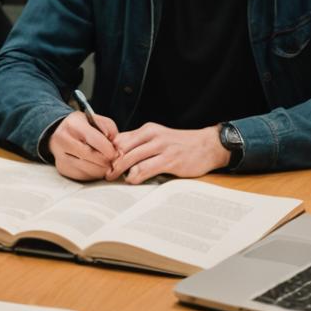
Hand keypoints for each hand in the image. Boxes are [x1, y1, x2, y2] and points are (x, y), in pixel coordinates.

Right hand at [49, 111, 119, 179]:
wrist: (58, 132)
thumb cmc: (81, 126)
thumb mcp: (95, 119)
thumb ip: (108, 128)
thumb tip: (114, 146)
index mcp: (74, 124)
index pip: (95, 140)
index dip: (109, 149)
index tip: (116, 152)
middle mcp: (64, 140)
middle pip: (92, 157)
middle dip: (106, 160)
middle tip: (113, 160)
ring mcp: (61, 156)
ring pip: (88, 169)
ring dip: (101, 169)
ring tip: (105, 163)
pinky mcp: (62, 168)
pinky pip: (83, 176)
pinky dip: (93, 174)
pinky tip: (95, 166)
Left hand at [109, 123, 229, 183]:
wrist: (206, 146)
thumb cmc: (180, 144)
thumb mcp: (159, 138)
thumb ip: (141, 144)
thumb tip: (118, 153)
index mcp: (148, 129)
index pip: (120, 138)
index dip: (109, 151)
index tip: (103, 162)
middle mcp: (152, 135)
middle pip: (123, 148)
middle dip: (111, 162)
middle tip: (105, 173)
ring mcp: (161, 147)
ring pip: (131, 158)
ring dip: (120, 170)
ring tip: (114, 178)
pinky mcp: (169, 160)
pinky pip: (146, 169)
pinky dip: (135, 176)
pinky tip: (132, 180)